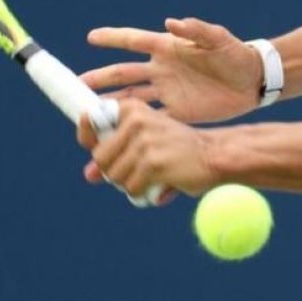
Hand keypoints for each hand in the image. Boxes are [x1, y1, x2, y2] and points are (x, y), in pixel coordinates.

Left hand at [77, 99, 217, 198]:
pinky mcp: (153, 163)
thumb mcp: (147, 139)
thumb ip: (117, 153)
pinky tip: (160, 185)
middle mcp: (136, 120)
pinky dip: (142, 193)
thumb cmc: (177, 148)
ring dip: (129, 183)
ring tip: (151, 176)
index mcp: (132, 107)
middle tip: (135, 170)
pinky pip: (131, 188)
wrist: (214, 155)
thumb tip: (89, 175)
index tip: (92, 147)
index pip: (91, 118)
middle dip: (113, 170)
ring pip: (114, 176)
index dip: (87, 137)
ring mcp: (144, 141)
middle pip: (100, 157)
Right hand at [81, 17, 263, 122]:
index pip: (134, 41)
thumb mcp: (218, 40)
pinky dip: (134, 128)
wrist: (252, 81)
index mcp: (168, 48)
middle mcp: (162, 69)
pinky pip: (149, 120)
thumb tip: (172, 21)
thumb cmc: (235, 54)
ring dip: (110, 107)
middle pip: (123, 74)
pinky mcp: (176, 112)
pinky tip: (118, 137)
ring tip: (88, 116)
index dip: (113, 39)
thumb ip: (197, 30)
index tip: (90, 37)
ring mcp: (167, 91)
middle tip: (77, 87)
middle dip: (101, 79)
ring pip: (130, 99)